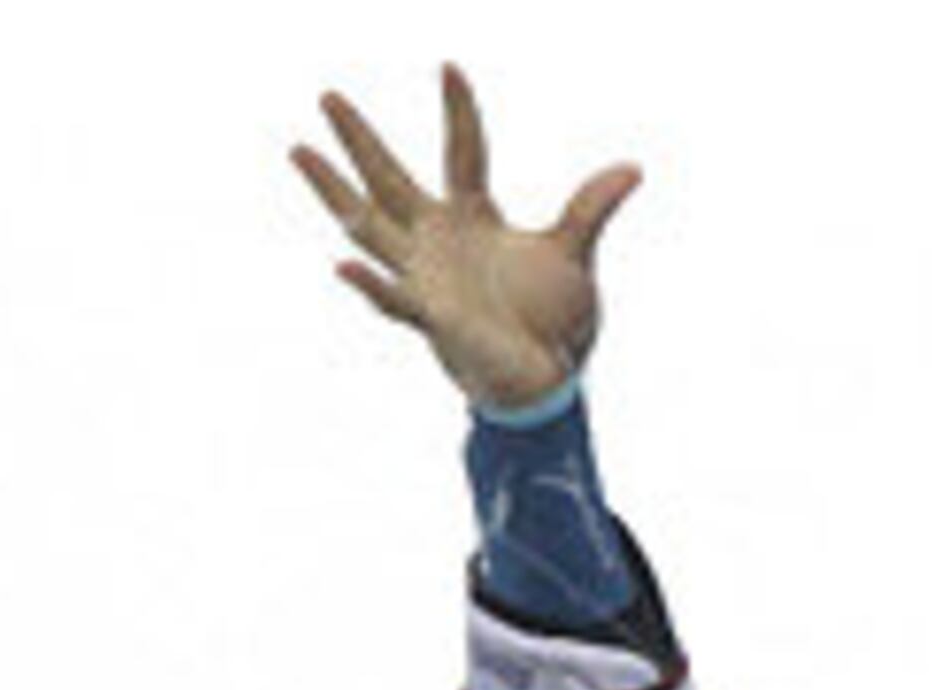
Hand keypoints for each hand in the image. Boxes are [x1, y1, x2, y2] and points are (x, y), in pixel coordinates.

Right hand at [295, 65, 641, 411]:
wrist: (546, 379)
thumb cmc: (552, 317)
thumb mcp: (574, 255)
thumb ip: (589, 209)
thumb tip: (633, 169)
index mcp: (473, 216)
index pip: (462, 151)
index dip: (459, 112)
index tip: (449, 67)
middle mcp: (439, 240)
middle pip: (389, 178)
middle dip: (359, 139)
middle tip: (328, 95)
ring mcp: (426, 277)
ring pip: (368, 227)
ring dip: (334, 191)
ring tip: (298, 149)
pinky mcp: (432, 319)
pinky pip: (394, 299)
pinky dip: (371, 284)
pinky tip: (345, 264)